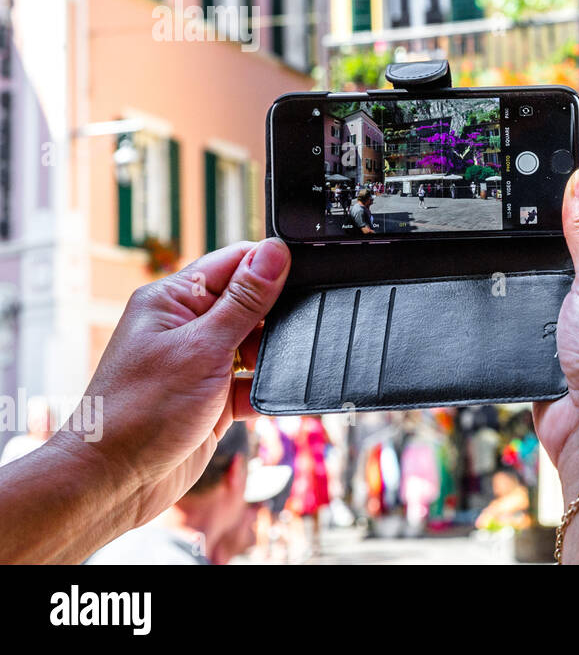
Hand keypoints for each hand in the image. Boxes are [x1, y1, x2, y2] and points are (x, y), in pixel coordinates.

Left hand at [64, 239, 290, 529]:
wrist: (114, 483)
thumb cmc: (140, 411)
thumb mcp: (203, 347)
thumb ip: (245, 300)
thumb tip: (276, 251)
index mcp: (173, 299)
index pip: (234, 263)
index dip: (271, 266)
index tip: (309, 273)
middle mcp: (186, 327)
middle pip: (250, 303)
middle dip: (278, 316)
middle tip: (302, 326)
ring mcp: (200, 364)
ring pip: (255, 346)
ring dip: (274, 356)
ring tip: (286, 366)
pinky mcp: (211, 399)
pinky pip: (252, 384)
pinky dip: (266, 389)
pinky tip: (278, 396)